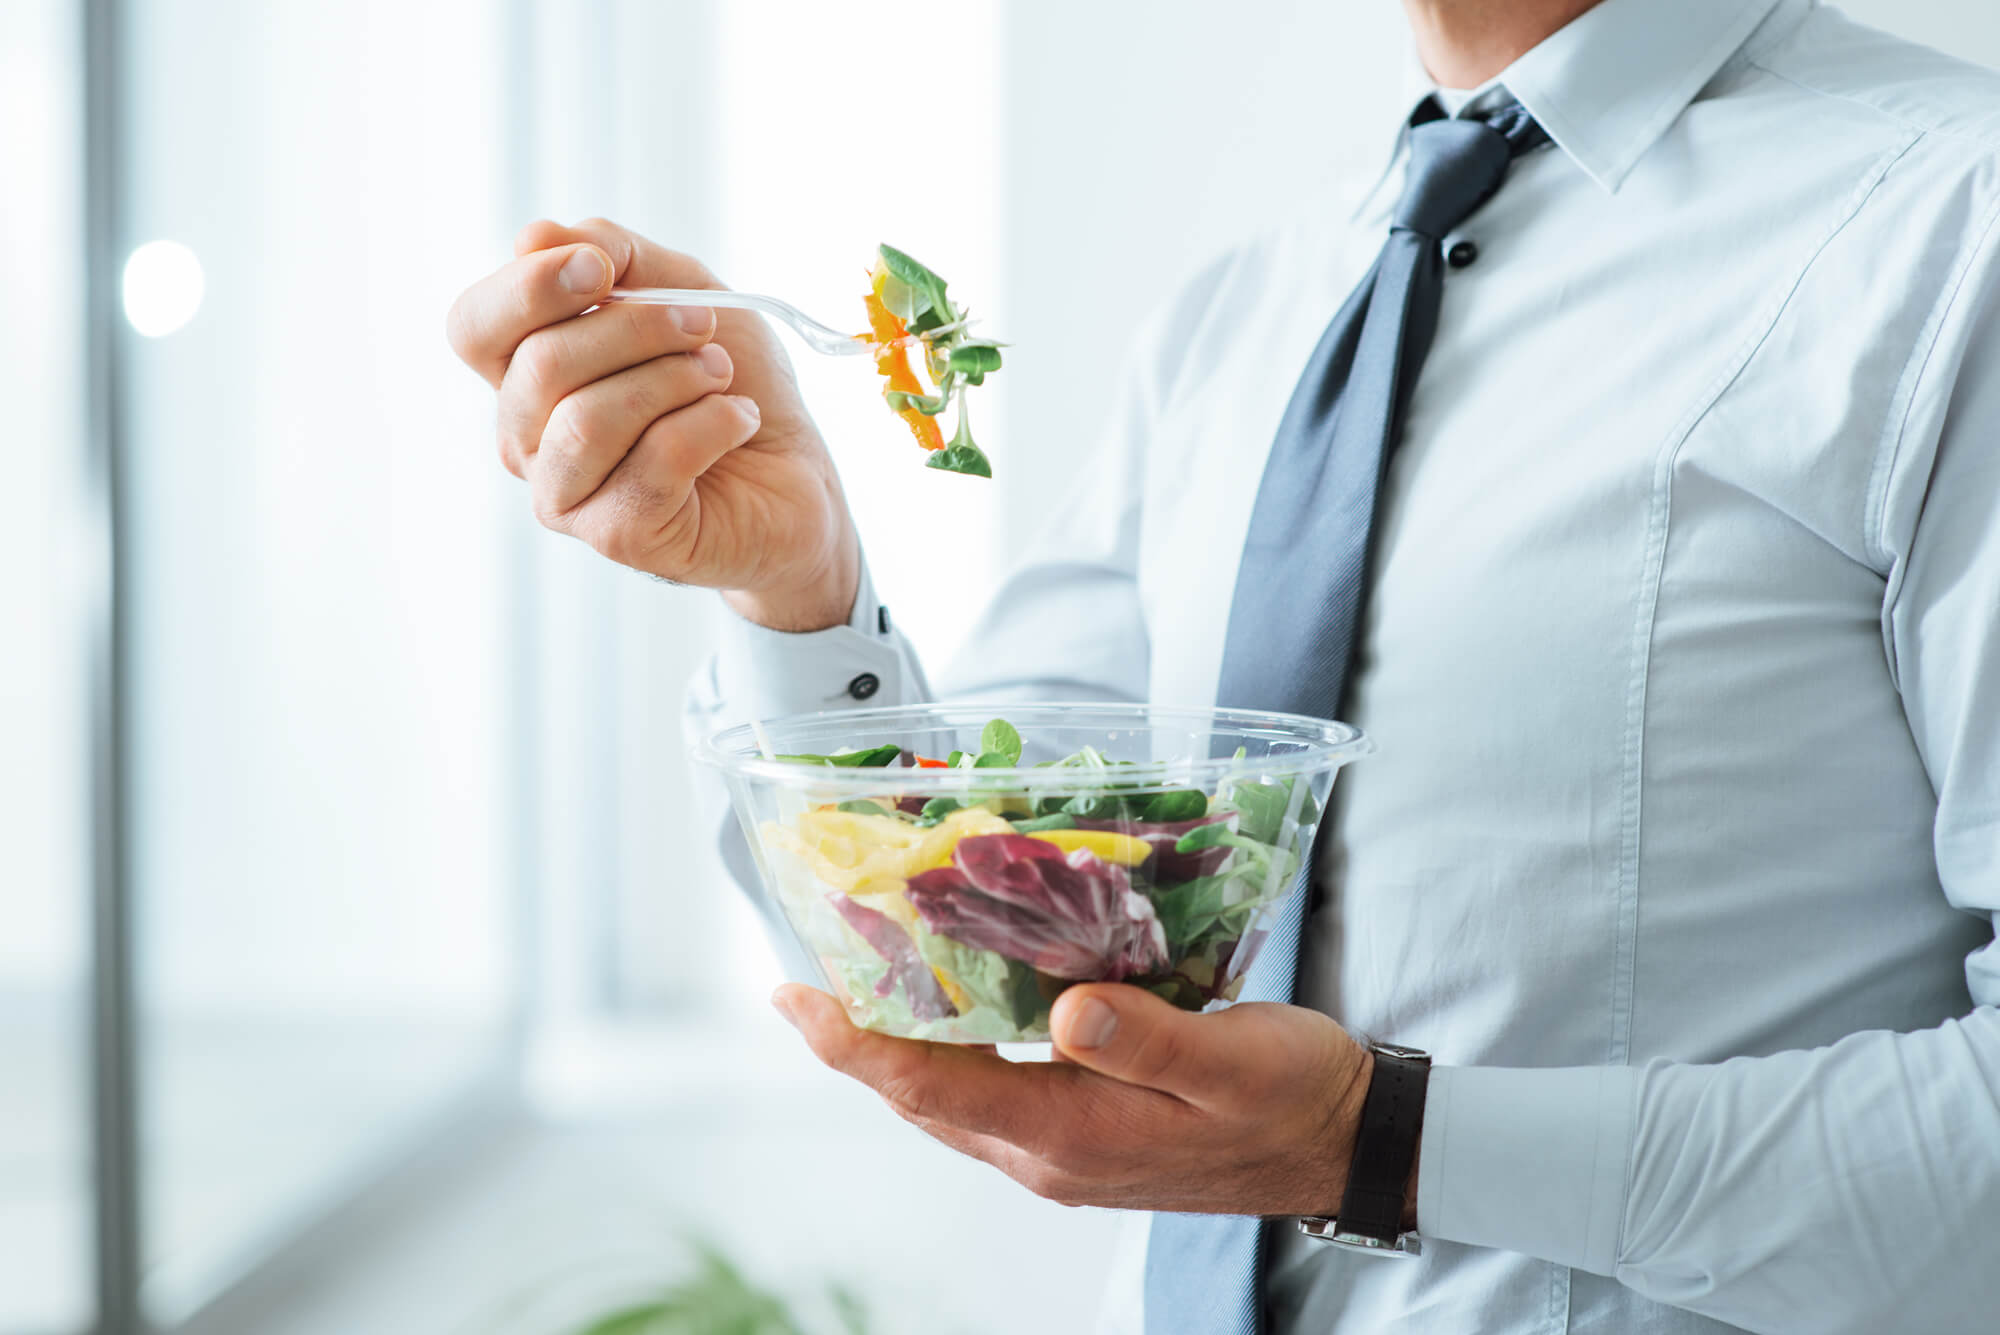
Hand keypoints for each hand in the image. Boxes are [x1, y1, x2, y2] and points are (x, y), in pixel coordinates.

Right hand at [446, 218, 859, 630]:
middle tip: (703, 325)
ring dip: (674, 379)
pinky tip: (739, 421)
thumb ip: (614, 255)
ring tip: (721, 375)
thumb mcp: (681, 289)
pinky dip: (712, 424)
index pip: (474, 328)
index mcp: (524, 376)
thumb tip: (533, 236)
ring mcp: (566, 496)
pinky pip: (654, 463)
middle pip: (541, 365)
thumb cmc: (731, 382)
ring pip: (588, 419)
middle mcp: (528, 440)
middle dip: (637, 328)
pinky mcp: (619, 537)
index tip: (605, 269)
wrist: (798, 475)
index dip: (528, 288)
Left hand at [774, 981, 1400, 1219]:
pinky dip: (953, 1047)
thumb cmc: (1294, 1095)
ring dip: (898, 1044)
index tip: (796, 997)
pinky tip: (950, 1002)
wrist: (1342, 1143)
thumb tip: (1068, 1012)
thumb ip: (1149, 1038)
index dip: (856, 1045)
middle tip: (804, 971)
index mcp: (1072, 1134)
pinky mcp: (1086, 1132)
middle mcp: (1050, 1152)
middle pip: (923, 1096)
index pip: (933, 1089)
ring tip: (857, 978)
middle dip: (856, 1039)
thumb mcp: (1232, 1060)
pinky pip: (991, 1091)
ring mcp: (1065, 1149)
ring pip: (952, 1096)